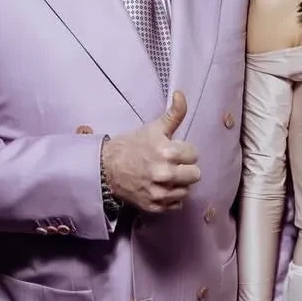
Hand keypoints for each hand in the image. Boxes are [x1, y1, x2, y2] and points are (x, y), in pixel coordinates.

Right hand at [102, 91, 200, 212]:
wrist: (106, 168)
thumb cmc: (132, 145)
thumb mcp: (154, 128)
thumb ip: (174, 114)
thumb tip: (181, 94)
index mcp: (168, 153)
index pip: (194, 155)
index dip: (185, 151)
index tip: (174, 151)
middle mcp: (165, 174)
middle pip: (195, 175)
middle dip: (185, 168)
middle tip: (172, 164)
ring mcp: (159, 192)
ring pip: (186, 190)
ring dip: (179, 184)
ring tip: (166, 176)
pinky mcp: (154, 206)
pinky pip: (176, 204)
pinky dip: (171, 197)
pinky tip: (161, 188)